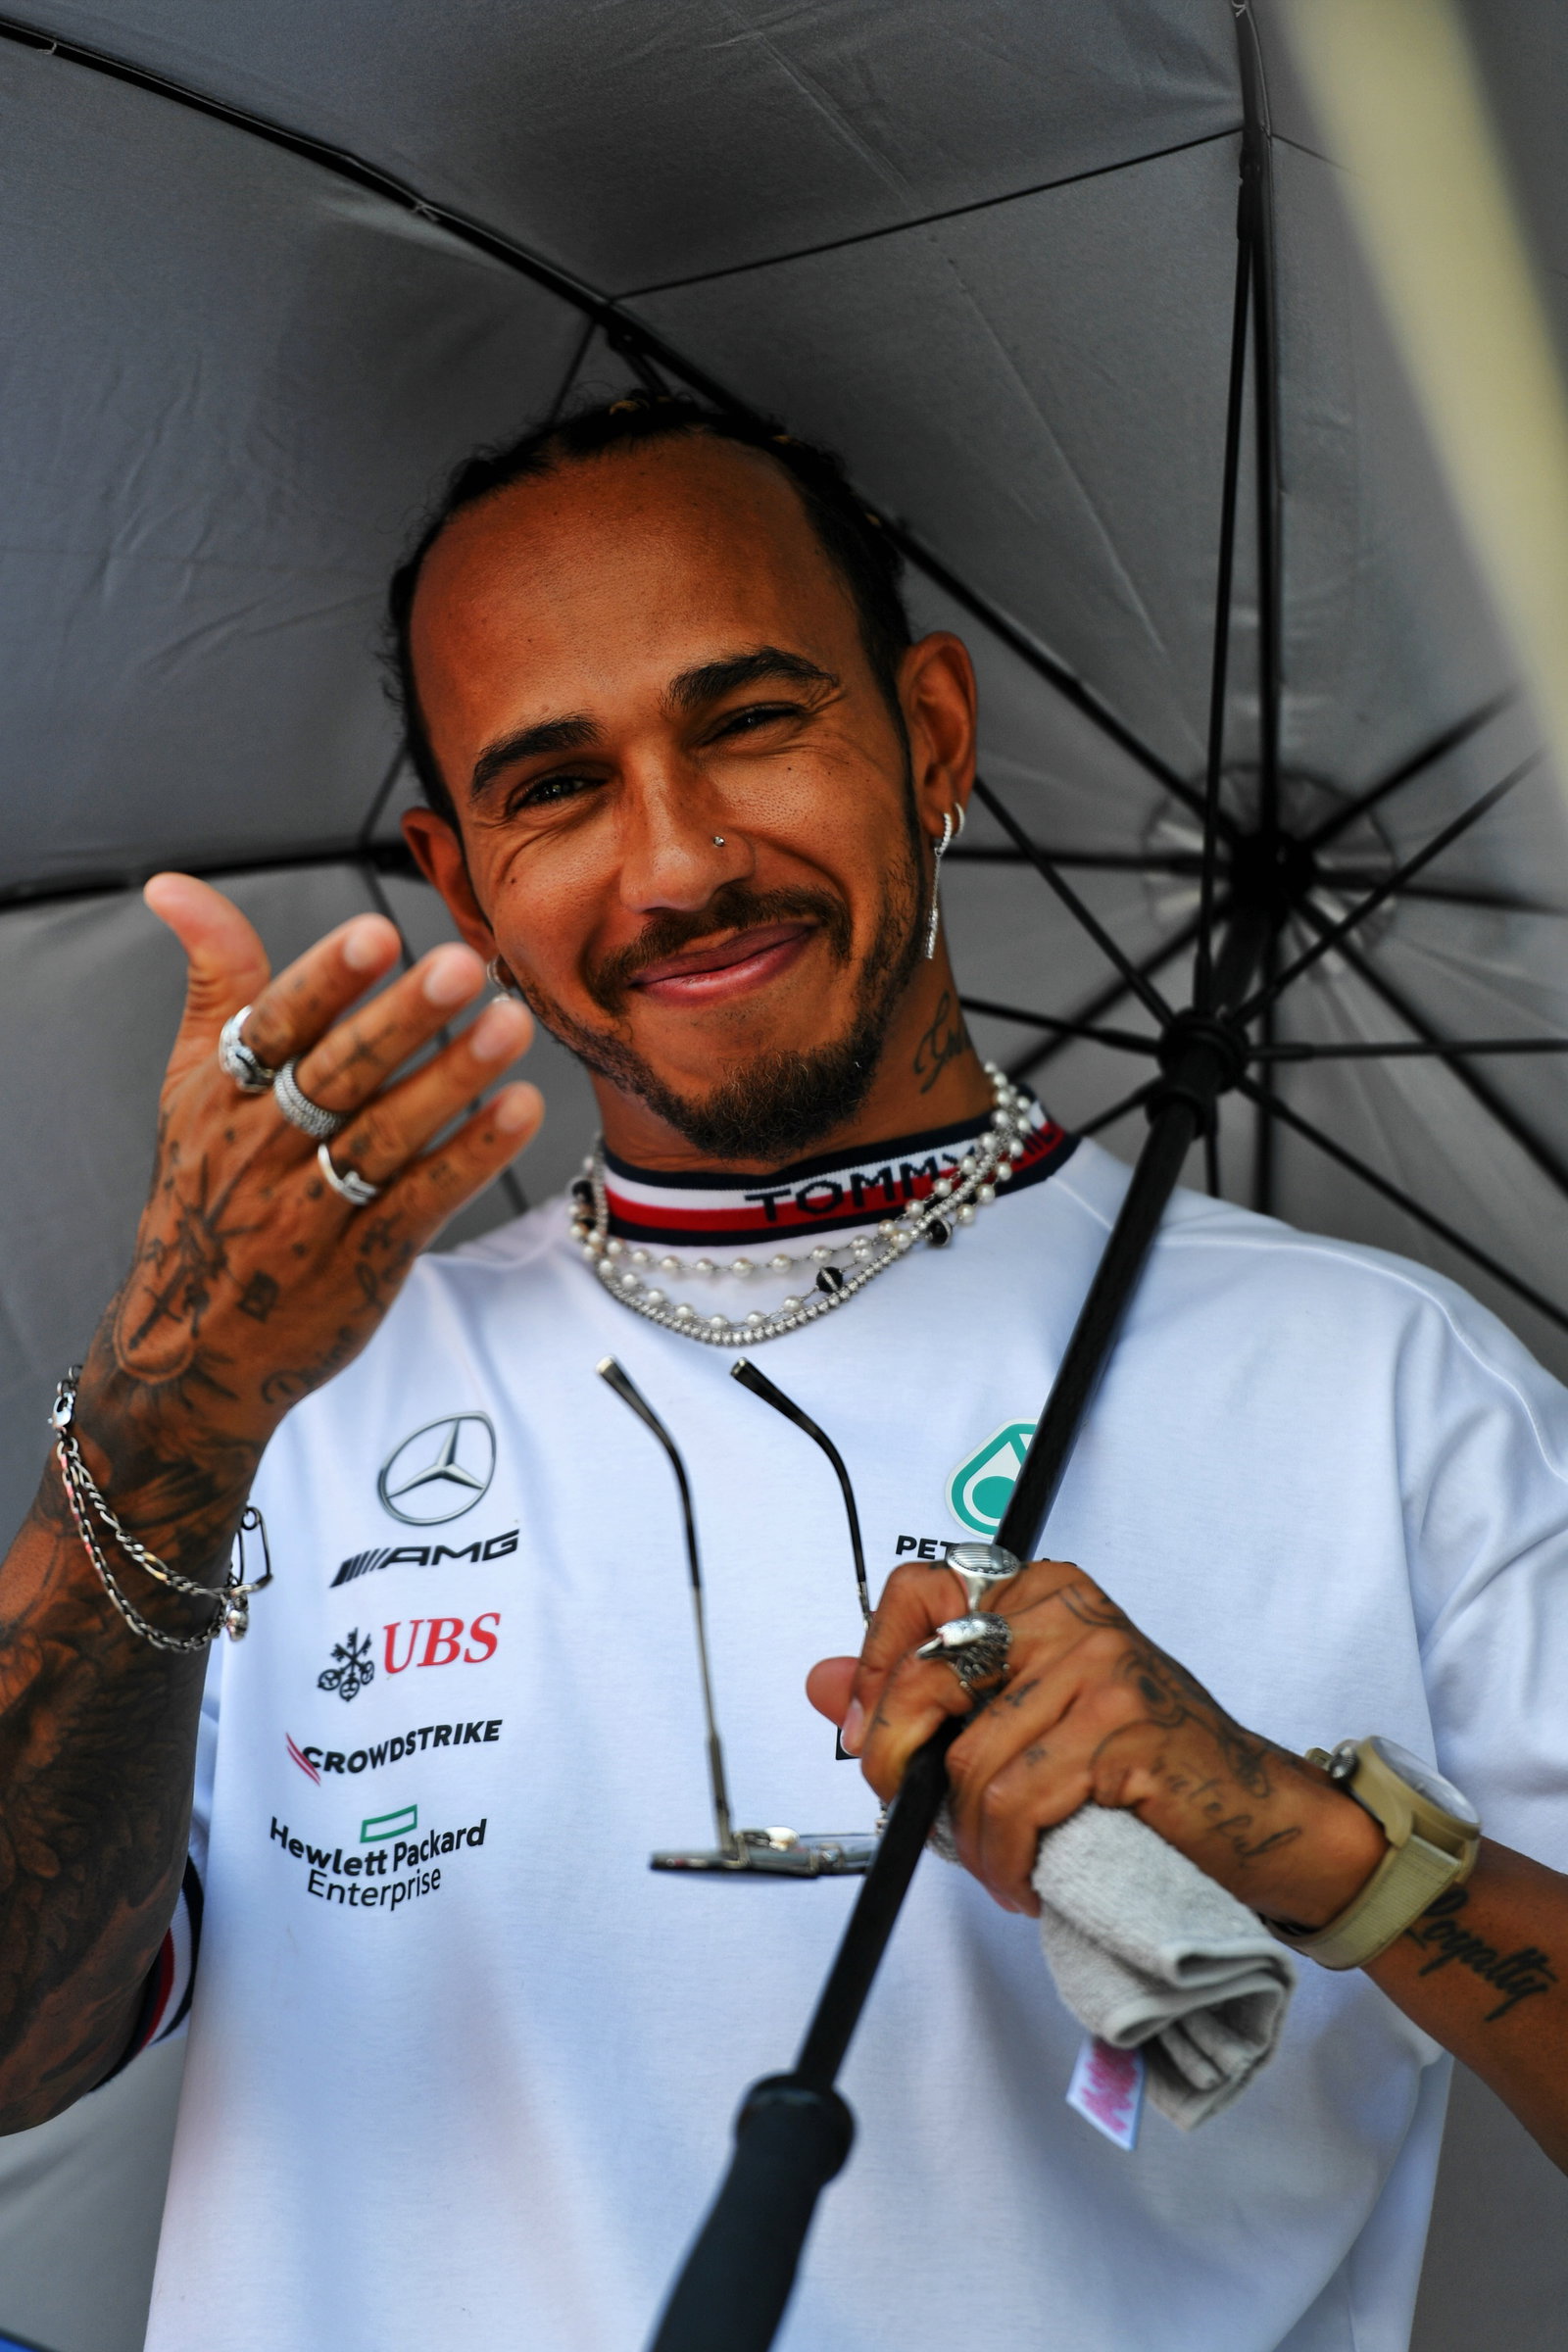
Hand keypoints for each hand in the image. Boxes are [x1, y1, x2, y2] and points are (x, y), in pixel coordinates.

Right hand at [74, 874, 540, 1539]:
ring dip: (453, 1080)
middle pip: (337, 1078)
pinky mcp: (364, 1263)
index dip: (323, 981)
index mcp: (221, 1097)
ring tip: (511, 1025)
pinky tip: (521, 1110)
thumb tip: (173, 884)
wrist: (191, 1346)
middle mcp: (264, 1151)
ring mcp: (314, 1212)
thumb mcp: (189, 1086)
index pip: (273, 1028)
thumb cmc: (206, 1190)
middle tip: (461, 965)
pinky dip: (472, 1157)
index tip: (376, 933)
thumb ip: (211, 980)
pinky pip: (423, 1202)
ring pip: (387, 1138)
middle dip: (400, 1021)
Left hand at [806, 1558, 1383, 1922]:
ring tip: (1002, 1866)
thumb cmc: (1145, 1768)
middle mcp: (1067, 1613)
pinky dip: (1009, 1860)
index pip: (918, 1591)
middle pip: (929, 1681)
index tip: (866, 1735)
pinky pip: (1019, 1803)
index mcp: (1040, 1593)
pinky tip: (1029, 1879)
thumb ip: (927, 1693)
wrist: (1258, 1818)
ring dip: (972, 1842)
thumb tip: (824, 1683)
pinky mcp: (1121, 1730)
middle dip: (903, 1770)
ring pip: (972, 1764)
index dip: (875, 1666)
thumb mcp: (1029, 1714)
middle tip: (919, 1822)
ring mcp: (1098, 1667)